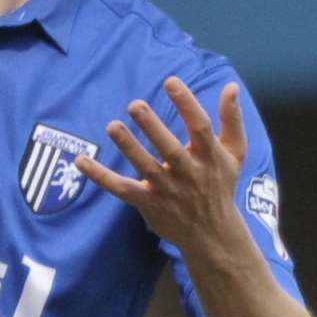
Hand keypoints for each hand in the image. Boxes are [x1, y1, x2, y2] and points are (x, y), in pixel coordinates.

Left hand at [76, 76, 246, 252]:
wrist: (213, 235)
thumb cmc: (221, 185)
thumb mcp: (235, 153)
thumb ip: (232, 119)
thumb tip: (231, 86)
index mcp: (210, 157)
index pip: (200, 127)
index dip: (187, 103)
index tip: (171, 82)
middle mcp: (189, 173)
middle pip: (170, 149)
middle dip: (153, 127)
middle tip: (135, 104)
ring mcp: (167, 190)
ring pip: (146, 167)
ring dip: (128, 147)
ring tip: (112, 126)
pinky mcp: (148, 203)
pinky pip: (121, 188)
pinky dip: (100, 176)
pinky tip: (80, 161)